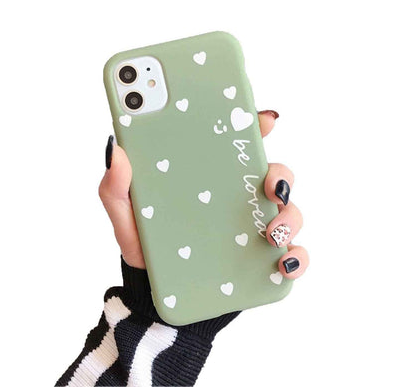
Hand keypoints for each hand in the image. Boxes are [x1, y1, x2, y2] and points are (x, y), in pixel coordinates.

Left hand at [99, 111, 308, 278]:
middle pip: (272, 175)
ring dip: (289, 216)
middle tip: (268, 184)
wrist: (153, 290)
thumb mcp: (126, 214)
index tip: (263, 120)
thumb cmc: (145, 245)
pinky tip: (284, 262)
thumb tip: (116, 150)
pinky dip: (295, 256)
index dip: (254, 127)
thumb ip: (116, 186)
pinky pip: (289, 253)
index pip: (237, 145)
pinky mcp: (259, 259)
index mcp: (209, 178)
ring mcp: (252, 229)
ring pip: (287, 210)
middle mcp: (236, 199)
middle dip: (280, 174)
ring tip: (271, 232)